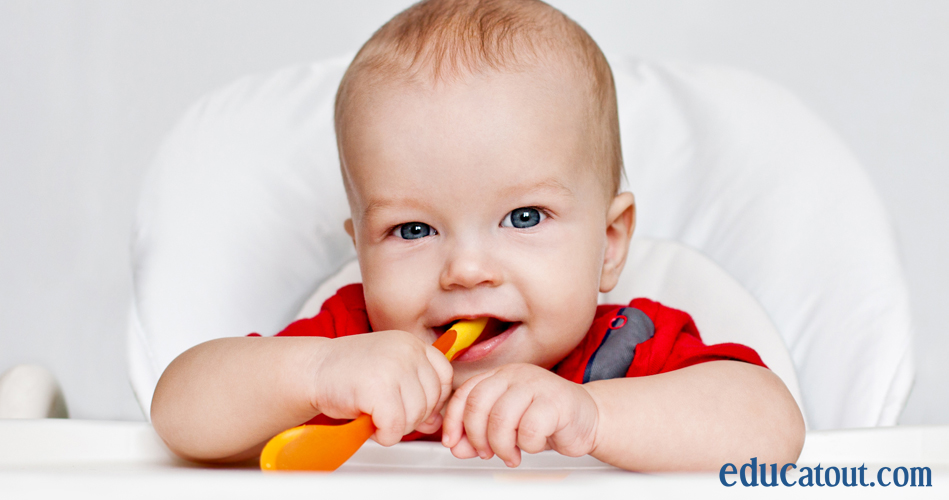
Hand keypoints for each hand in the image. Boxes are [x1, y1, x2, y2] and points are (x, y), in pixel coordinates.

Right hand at [308, 330, 452, 445]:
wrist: (311, 369)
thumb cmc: (347, 373)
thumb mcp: (389, 374)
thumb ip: (416, 393)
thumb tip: (436, 422)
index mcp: (412, 343)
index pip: (445, 375)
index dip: (432, 398)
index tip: (411, 405)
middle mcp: (407, 351)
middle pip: (433, 399)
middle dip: (413, 417)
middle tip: (387, 415)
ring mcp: (394, 368)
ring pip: (416, 415)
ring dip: (397, 427)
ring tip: (376, 417)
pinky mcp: (378, 389)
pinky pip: (396, 427)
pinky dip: (385, 435)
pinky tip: (372, 426)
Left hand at [440, 363, 598, 466]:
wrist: (588, 418)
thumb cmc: (546, 420)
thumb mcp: (506, 428)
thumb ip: (479, 435)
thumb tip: (456, 446)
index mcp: (500, 376)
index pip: (464, 393)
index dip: (453, 420)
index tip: (452, 442)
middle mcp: (516, 375)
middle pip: (478, 404)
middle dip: (477, 436)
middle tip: (486, 452)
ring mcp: (536, 384)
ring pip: (500, 418)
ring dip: (501, 445)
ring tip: (511, 454)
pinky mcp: (556, 400)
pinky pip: (529, 429)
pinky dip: (528, 446)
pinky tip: (534, 445)